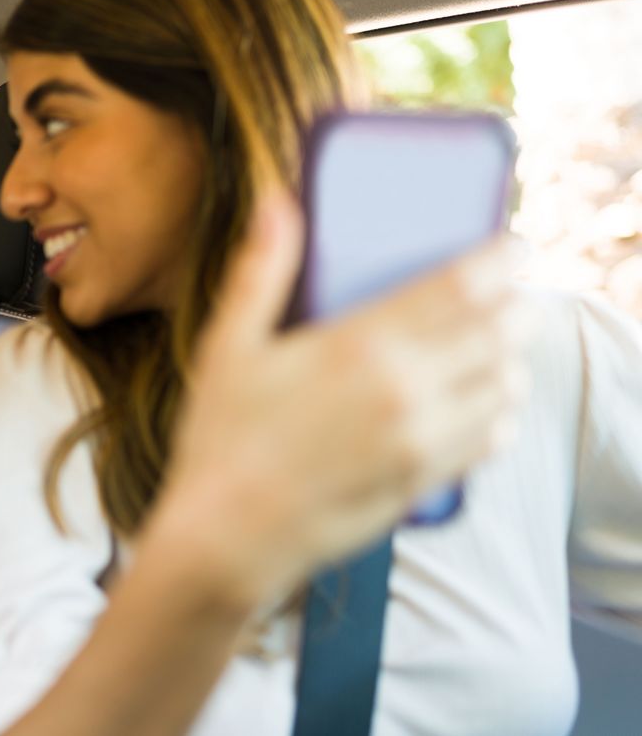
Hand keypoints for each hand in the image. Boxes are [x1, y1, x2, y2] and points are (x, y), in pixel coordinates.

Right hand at [159, 192, 535, 603]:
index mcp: (360, 346)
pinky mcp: (425, 481)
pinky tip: (485, 400)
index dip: (502, 259)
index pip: (464, 287)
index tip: (510, 246)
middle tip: (506, 290)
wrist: (228, 537)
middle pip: (500, 332)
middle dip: (515, 303)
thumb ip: (261, 269)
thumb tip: (275, 201)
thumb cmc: (222, 438)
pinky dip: (501, 411)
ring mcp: (422, 441)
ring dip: (511, 356)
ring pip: (506, 385)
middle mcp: (405, 391)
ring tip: (496, 342)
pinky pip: (492, 437)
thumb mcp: (229, 345)